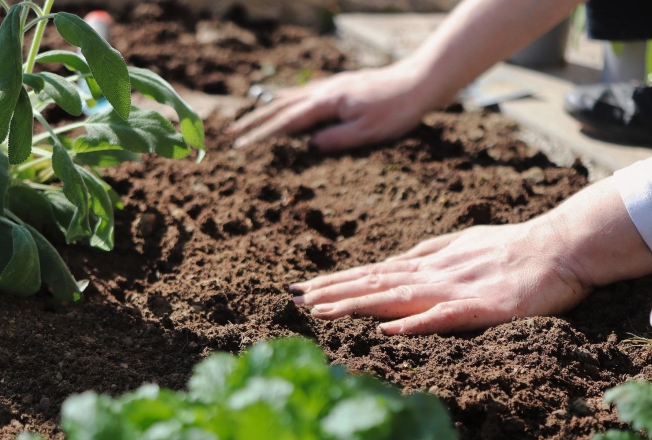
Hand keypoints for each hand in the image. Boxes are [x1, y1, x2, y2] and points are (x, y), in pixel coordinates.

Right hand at [228, 61, 440, 151]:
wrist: (419, 82)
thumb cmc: (396, 110)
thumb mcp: (367, 132)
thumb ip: (336, 139)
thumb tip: (309, 146)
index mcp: (328, 103)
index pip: (287, 122)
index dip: (262, 135)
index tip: (242, 146)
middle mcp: (325, 91)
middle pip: (281, 107)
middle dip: (255, 121)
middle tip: (232, 133)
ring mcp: (332, 86)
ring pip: (291, 98)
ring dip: (267, 109)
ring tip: (249, 119)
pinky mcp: (341, 86)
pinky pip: (305, 92)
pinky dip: (288, 99)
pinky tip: (285, 101)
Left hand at [289, 218, 591, 334]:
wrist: (562, 246)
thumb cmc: (514, 247)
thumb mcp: (463, 245)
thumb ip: (429, 253)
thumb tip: (396, 261)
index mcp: (430, 263)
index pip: (373, 273)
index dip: (337, 281)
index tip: (302, 288)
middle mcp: (434, 274)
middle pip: (375, 283)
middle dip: (332, 292)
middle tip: (293, 299)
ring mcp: (457, 289)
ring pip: (397, 297)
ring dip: (357, 304)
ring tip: (320, 311)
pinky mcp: (483, 308)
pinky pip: (444, 316)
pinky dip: (414, 323)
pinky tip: (387, 329)